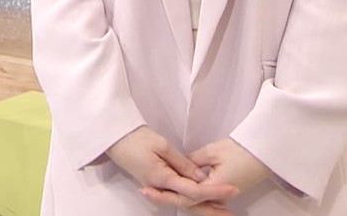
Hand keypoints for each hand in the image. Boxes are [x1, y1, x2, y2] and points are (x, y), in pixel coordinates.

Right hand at [106, 126, 236, 207]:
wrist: (114, 137)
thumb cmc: (136, 138)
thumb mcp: (162, 145)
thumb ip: (183, 163)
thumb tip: (200, 176)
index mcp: (161, 178)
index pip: (193, 190)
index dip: (215, 191)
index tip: (232, 189)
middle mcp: (159, 188)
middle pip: (189, 203)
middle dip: (211, 208)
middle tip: (230, 211)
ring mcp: (156, 187)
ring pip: (183, 202)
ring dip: (203, 207)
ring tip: (222, 209)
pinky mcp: (155, 184)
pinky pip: (177, 195)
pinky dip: (192, 200)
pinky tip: (204, 200)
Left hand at [141, 138, 269, 211]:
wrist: (264, 152)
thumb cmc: (241, 150)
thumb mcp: (213, 151)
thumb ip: (192, 161)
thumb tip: (178, 166)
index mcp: (212, 187)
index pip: (184, 196)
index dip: (164, 193)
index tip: (147, 188)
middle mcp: (216, 196)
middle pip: (188, 203)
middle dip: (166, 198)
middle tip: (146, 191)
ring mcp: (222, 196)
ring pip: (195, 203)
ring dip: (177, 198)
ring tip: (156, 192)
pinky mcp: (224, 192)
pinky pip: (204, 199)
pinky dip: (190, 197)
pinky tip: (178, 192)